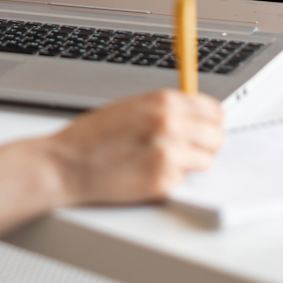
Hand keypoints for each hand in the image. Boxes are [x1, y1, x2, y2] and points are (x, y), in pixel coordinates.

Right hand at [43, 89, 223, 205]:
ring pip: (206, 160)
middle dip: (204, 142)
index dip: (208, 120)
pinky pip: (185, 180)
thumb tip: (194, 115)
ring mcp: (168, 154)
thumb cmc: (91, 136)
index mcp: (163, 101)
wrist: (65, 164)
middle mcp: (170, 124)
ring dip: (190, 162)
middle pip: (216, 136)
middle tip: (185, 147)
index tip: (202, 126)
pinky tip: (148, 172)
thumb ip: (164, 109)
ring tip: (162, 159)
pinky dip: (172, 179)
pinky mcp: (163, 182)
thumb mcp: (130, 107)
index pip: (212, 109)